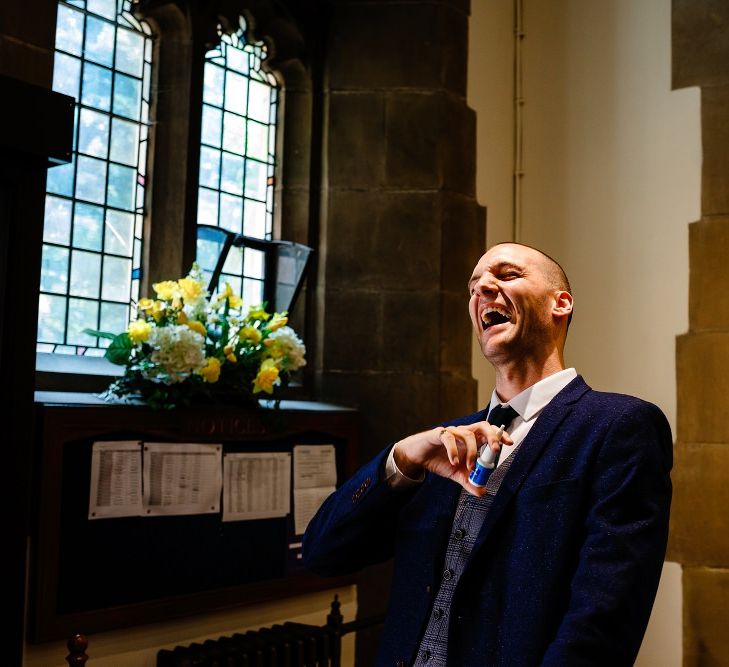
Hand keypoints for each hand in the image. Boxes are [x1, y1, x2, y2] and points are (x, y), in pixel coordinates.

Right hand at [393, 421, 512, 494]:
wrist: (417, 457)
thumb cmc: (439, 460)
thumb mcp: (456, 474)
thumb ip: (469, 481)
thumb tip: (482, 492)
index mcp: (471, 440)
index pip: (488, 432)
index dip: (500, 435)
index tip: (509, 443)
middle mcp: (463, 432)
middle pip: (482, 426)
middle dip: (492, 437)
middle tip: (495, 451)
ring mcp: (451, 431)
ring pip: (467, 434)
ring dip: (472, 452)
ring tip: (468, 467)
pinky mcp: (438, 434)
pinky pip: (449, 438)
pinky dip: (454, 451)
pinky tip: (453, 462)